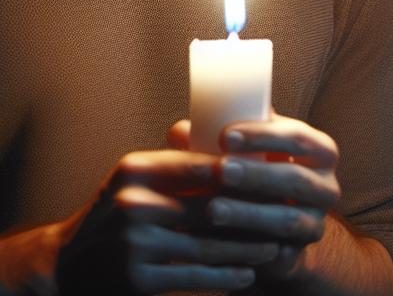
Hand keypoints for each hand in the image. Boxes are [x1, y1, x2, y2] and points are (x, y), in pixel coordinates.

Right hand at [54, 149, 277, 294]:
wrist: (65, 265)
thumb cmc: (115, 212)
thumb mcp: (138, 177)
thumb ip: (181, 164)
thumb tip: (243, 152)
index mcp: (138, 169)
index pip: (203, 166)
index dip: (243, 173)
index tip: (277, 175)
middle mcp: (135, 203)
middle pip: (211, 206)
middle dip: (254, 212)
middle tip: (288, 212)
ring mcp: (136, 244)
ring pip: (209, 244)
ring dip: (247, 247)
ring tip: (275, 245)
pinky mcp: (139, 279)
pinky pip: (195, 275)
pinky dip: (226, 276)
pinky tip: (248, 274)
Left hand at [168, 113, 340, 281]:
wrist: (279, 233)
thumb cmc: (262, 178)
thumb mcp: (251, 155)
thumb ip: (223, 140)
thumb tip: (180, 130)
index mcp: (320, 152)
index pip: (296, 137)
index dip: (262, 135)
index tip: (224, 134)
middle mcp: (326, 187)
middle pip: (295, 178)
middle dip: (255, 174)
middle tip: (219, 169)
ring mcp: (315, 224)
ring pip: (286, 219)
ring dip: (248, 213)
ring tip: (212, 208)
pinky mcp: (297, 258)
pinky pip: (273, 254)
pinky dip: (244, 247)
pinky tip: (215, 241)